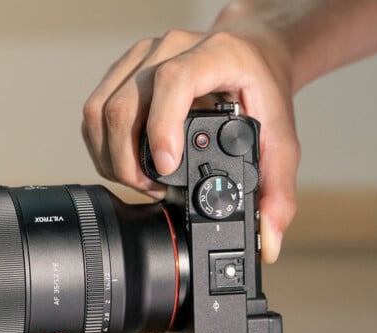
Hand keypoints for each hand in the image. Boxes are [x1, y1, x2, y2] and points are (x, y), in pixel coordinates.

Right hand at [81, 23, 299, 263]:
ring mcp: (141, 57)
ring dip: (110, 157)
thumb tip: (269, 240)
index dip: (161, 126)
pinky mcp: (123, 69)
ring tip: (140, 181)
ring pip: (100, 109)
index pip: (173, 81)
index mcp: (213, 55)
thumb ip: (279, 191)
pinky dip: (102, 145)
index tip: (165, 168)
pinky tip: (125, 163)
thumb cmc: (262, 88)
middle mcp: (170, 48)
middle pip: (124, 104)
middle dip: (129, 162)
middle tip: (154, 190)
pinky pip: (95, 109)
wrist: (251, 54)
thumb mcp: (282, 138)